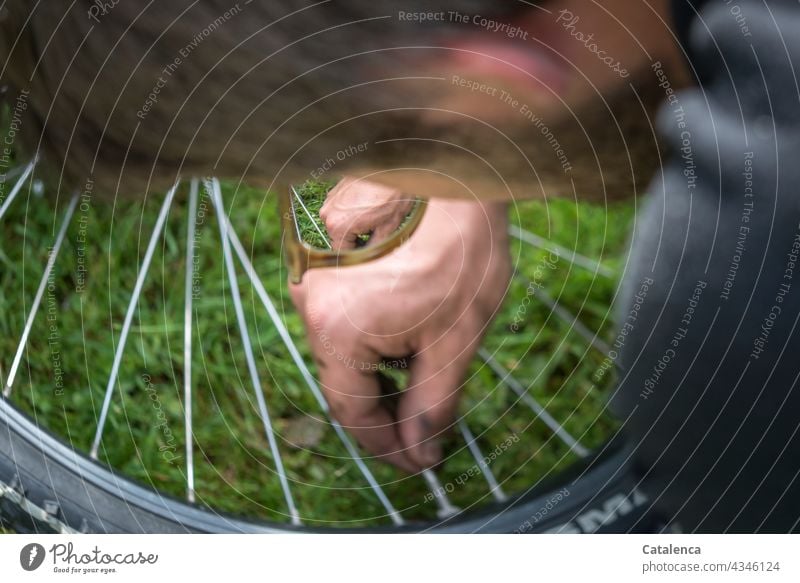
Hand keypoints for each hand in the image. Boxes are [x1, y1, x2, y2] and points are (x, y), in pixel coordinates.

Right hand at [290, 199, 509, 471]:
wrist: (455, 162)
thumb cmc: (460, 242)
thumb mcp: (458, 336)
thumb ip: (433, 403)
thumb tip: (420, 452)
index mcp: (336, 326)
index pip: (351, 410)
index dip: (385, 444)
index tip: (416, 459)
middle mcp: (309, 298)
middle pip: (343, 375)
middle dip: (386, 402)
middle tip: (427, 418)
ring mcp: (310, 266)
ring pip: (343, 339)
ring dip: (380, 359)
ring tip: (425, 355)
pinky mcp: (320, 244)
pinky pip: (341, 302)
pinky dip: (373, 321)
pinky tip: (410, 311)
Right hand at [319, 176, 415, 249]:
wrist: (393, 166)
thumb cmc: (392, 196)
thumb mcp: (387, 228)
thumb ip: (373, 248)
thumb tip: (368, 257)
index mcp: (338, 226)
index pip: (340, 252)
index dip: (356, 255)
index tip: (368, 252)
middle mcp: (328, 213)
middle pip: (338, 237)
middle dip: (355, 238)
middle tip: (375, 232)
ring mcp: (330, 199)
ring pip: (339, 222)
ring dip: (352, 224)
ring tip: (373, 217)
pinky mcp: (335, 190)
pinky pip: (340, 209)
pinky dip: (351, 211)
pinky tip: (368, 206)